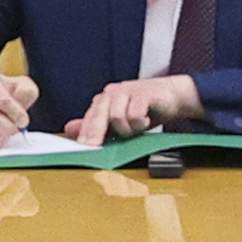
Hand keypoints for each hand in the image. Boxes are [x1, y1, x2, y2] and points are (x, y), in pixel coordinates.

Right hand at [0, 69, 39, 148]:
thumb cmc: (4, 94)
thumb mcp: (19, 86)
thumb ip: (25, 90)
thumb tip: (22, 97)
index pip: (1, 100)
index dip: (15, 112)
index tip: (23, 119)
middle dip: (8, 126)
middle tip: (16, 128)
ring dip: (0, 136)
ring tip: (6, 132)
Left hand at [75, 74, 202, 141]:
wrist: (172, 95)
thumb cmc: (144, 108)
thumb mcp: (120, 119)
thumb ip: (96, 124)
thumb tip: (68, 129)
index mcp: (104, 100)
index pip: (89, 118)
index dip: (85, 135)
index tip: (83, 150)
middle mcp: (112, 93)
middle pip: (99, 116)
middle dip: (96, 134)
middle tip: (95, 148)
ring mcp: (127, 91)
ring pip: (117, 117)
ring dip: (127, 129)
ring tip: (137, 129)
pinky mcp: (143, 93)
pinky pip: (135, 114)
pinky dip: (140, 123)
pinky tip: (146, 121)